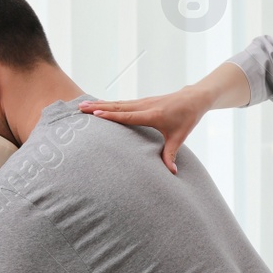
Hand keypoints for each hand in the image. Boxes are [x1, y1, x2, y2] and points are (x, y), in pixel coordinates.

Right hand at [79, 87, 211, 172]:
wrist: (193, 99)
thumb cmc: (187, 118)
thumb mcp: (179, 137)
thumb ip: (171, 155)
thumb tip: (172, 173)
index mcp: (153, 115)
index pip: (129, 116)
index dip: (112, 116)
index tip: (95, 114)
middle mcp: (145, 106)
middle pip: (118, 107)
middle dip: (97, 107)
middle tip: (79, 108)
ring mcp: (142, 102)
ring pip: (117, 103)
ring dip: (99, 104)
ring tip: (82, 104)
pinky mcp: (142, 101)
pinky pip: (122, 102)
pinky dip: (108, 103)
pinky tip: (97, 104)